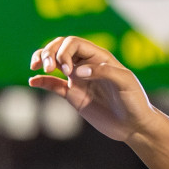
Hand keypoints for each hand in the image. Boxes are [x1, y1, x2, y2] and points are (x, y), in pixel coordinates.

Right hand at [28, 36, 160, 142]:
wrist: (133, 125)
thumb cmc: (135, 101)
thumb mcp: (125, 82)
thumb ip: (104, 72)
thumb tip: (77, 71)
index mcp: (98, 57)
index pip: (73, 43)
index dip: (65, 53)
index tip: (69, 72)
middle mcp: (86, 65)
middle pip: (60, 47)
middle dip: (49, 53)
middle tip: (47, 68)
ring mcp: (78, 79)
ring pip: (54, 62)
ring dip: (42, 60)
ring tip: (35, 68)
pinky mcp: (72, 95)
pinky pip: (52, 84)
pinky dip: (41, 81)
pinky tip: (32, 81)